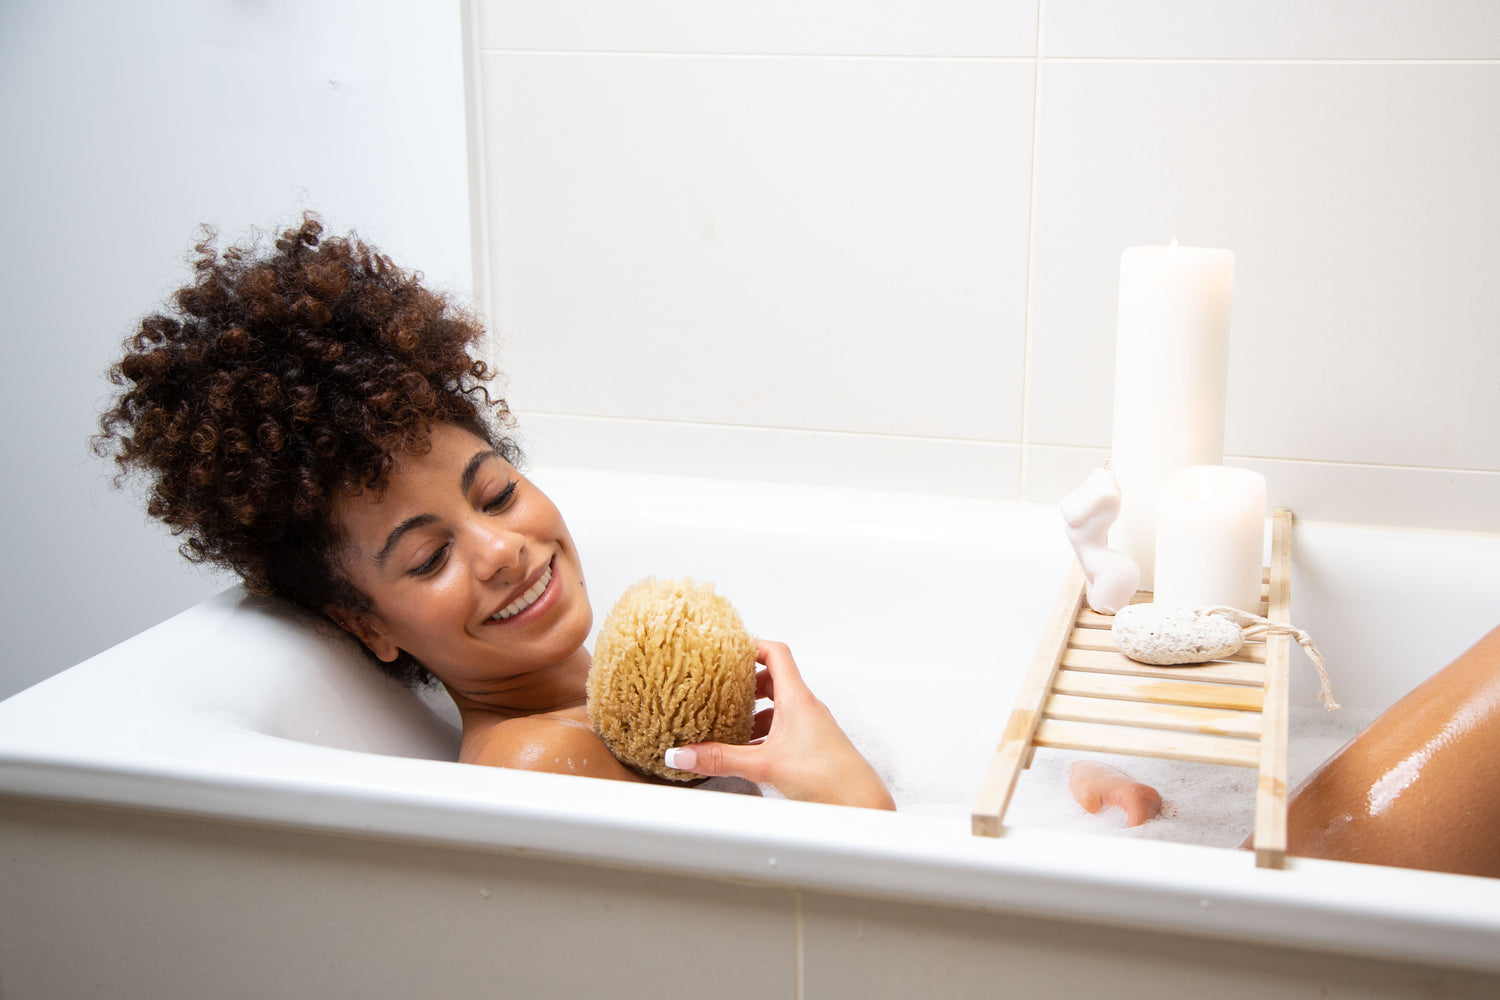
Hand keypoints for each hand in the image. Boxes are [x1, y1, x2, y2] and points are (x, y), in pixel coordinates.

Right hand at [664, 640, 894, 809]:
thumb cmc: (826, 777)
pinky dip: (764, 733)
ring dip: (754, 712)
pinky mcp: (812, 746)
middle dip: (746, 682)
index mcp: (796, 698)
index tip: (728, 647)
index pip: (776, 653)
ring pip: (778, 707)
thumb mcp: (763, 765)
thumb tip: (684, 755)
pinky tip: (748, 752)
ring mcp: (810, 726)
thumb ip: (720, 759)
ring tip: (729, 723)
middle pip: (773, 679)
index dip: (752, 644)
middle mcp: (806, 707)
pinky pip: (784, 728)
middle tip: (721, 686)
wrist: (859, 803)